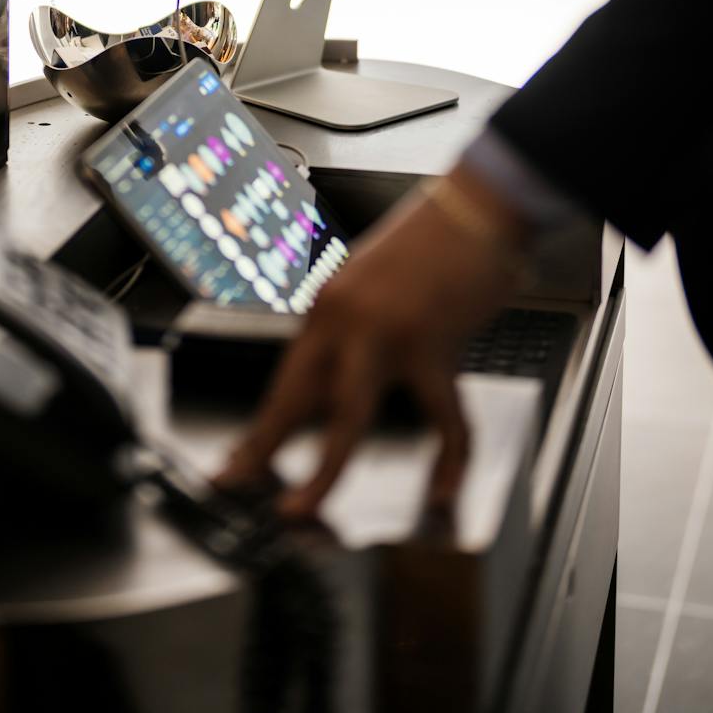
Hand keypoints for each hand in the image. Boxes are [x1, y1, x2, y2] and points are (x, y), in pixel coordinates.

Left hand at [220, 171, 526, 518]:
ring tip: (303, 508)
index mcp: (330, 306)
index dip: (259, 427)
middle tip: (234, 485)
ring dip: (322, 471)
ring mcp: (386, 333)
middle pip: (293, 397)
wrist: (478, 204)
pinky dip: (448, 462)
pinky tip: (443, 489)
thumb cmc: (433, 240)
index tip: (235, 463)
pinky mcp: (433, 343)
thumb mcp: (372, 283)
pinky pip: (443, 421)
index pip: (285, 378)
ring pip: (344, 417)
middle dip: (260, 449)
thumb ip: (355, 333)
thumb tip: (339, 387)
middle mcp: (347, 319)